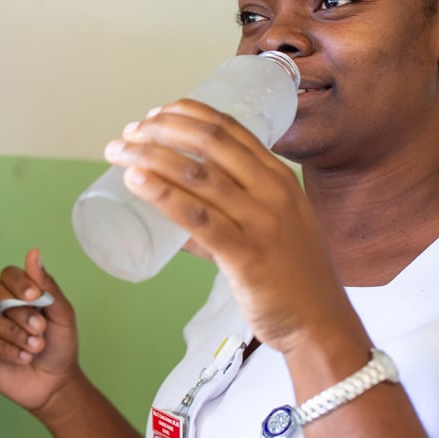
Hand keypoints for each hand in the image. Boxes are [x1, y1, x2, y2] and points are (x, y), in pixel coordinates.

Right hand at [0, 248, 80, 418]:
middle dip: (19, 311)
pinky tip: (23, 357)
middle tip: (40, 328)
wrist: (57, 382)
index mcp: (18, 294)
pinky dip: (6, 349)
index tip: (35, 297)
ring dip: (15, 333)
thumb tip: (34, 255)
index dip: (19, 283)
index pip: (7, 274)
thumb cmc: (60, 347)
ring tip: (35, 347)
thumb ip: (47, 285)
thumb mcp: (62, 314)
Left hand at [103, 100, 350, 353]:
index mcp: (279, 177)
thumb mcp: (271, 229)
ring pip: (198, 174)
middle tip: (128, 133)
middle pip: (209, 141)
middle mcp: (272, 191)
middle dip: (161, 129)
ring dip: (150, 156)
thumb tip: (176, 214)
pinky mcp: (246, 255)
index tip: (155, 114)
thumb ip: (225, 218)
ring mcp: (261, 221)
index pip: (229, 128)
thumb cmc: (292, 277)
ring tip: (117, 153)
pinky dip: (163, 194)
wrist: (321, 324)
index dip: (187, 114)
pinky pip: (198, 217)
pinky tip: (136, 181)